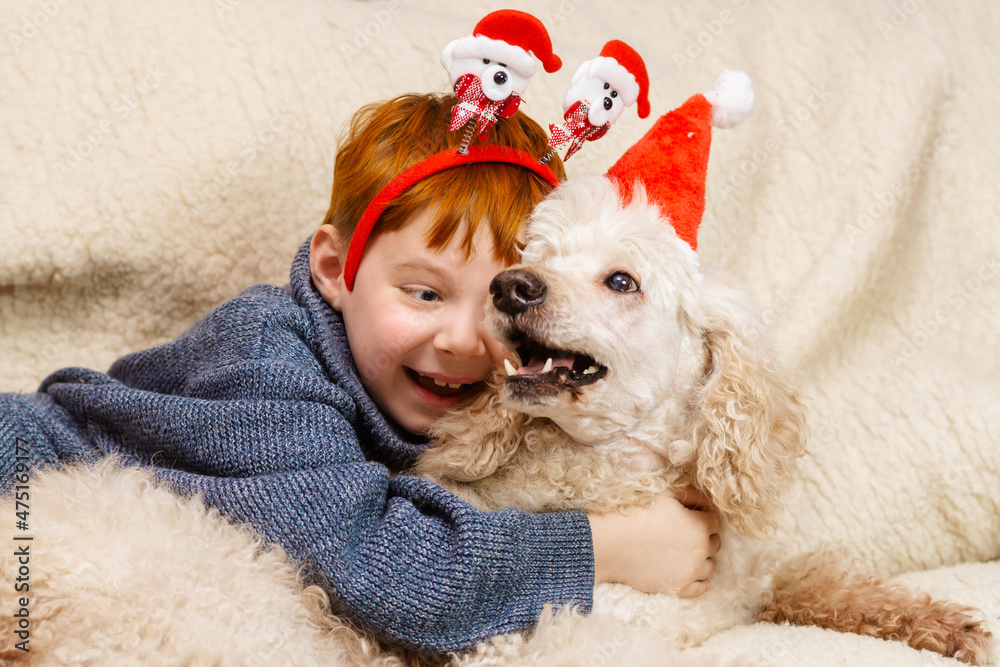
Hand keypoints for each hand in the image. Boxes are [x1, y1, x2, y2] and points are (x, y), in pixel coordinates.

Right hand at [587, 490, 720, 597]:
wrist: (611, 543)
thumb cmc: (636, 514)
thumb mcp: (665, 495)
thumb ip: (692, 495)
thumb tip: (710, 500)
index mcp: (699, 525)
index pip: (716, 521)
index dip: (704, 518)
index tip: (691, 518)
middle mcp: (700, 550)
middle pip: (715, 543)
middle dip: (704, 537)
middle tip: (685, 534)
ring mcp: (691, 572)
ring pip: (709, 565)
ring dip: (702, 558)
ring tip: (683, 552)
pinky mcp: (679, 588)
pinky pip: (701, 588)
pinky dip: (700, 581)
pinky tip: (690, 573)